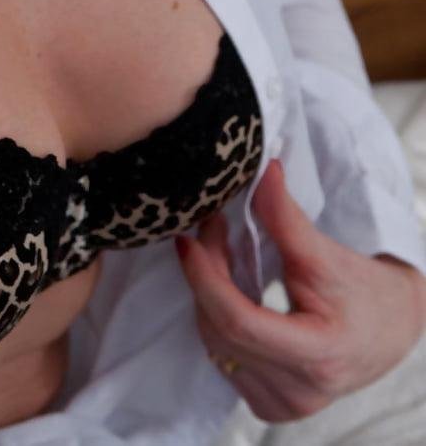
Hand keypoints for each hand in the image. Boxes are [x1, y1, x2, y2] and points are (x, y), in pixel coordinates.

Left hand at [175, 158, 425, 423]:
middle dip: (205, 275)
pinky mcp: (269, 406)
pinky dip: (217, 320)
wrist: (391, 330)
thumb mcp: (326, 253)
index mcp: (317, 355)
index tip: (188, 240)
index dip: (205, 277)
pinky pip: (224, 359)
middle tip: (208, 230)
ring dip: (207, 295)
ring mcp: (282, 406)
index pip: (239, 321)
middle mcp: (298, 392)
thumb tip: (262, 172)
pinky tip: (228, 289)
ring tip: (218, 252)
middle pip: (222, 331)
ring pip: (216, 346)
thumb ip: (286, 218)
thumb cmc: (364, 292)